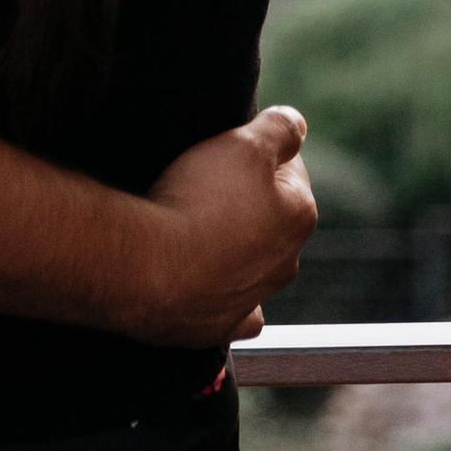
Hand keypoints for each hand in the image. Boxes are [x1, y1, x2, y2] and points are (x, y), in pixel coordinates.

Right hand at [130, 107, 315, 346]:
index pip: (289, 169)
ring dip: (231, 245)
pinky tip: (205, 282)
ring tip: (188, 227)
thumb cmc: (199, 201)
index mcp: (299, 215)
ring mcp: (254, 298)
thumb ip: (279, 128)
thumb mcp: (244, 144)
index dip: (256, 153)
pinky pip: (232, 309)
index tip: (223, 151)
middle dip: (245, 200)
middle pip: (269, 217)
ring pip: (252, 262)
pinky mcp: (220, 326)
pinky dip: (222, 295)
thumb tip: (297, 123)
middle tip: (200, 184)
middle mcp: (286, 262)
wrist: (150, 270)